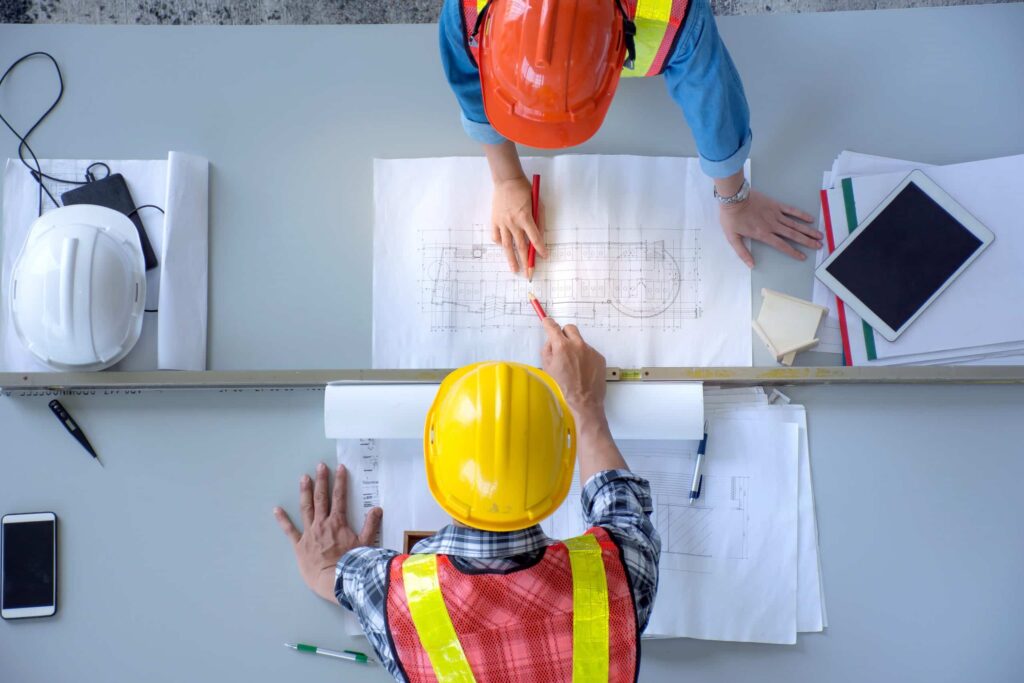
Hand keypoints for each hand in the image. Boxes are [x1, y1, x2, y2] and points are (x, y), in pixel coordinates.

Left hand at [273, 462, 382, 602]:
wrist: (333, 579)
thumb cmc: (351, 563)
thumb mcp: (365, 544)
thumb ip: (371, 525)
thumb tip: (377, 509)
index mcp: (337, 522)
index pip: (340, 497)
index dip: (340, 481)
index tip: (340, 468)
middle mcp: (322, 524)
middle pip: (321, 498)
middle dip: (321, 481)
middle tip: (320, 466)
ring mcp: (309, 533)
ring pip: (306, 508)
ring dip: (305, 492)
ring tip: (304, 478)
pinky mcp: (299, 545)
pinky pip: (289, 530)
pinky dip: (283, 520)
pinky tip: (277, 510)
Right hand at [491, 176, 547, 273]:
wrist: (507, 181)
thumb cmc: (525, 191)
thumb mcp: (537, 204)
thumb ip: (539, 220)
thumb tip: (540, 236)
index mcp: (526, 218)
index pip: (535, 238)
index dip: (540, 249)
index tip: (544, 257)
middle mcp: (513, 223)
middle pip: (521, 247)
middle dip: (526, 261)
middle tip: (529, 274)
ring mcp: (502, 223)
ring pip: (507, 246)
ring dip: (511, 259)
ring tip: (514, 270)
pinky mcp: (494, 221)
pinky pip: (496, 236)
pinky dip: (500, 243)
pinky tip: (504, 247)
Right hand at [540, 317, 606, 424]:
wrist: (584, 400)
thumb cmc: (564, 386)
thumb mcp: (547, 368)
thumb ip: (547, 350)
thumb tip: (550, 341)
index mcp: (562, 346)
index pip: (552, 327)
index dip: (548, 323)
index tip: (547, 321)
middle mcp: (577, 344)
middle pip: (569, 328)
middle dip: (564, 333)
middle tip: (562, 344)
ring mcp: (590, 350)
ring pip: (580, 341)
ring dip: (575, 347)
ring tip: (574, 365)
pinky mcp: (599, 356)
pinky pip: (589, 351)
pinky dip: (585, 357)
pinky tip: (583, 369)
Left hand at [718, 189, 821, 266]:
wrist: (733, 198)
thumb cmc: (731, 218)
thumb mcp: (732, 238)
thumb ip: (743, 252)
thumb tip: (751, 265)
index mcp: (763, 234)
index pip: (782, 246)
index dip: (793, 252)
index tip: (803, 257)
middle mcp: (772, 225)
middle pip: (793, 235)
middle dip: (807, 241)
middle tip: (819, 246)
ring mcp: (775, 214)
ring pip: (795, 224)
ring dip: (808, 230)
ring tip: (819, 235)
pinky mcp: (775, 205)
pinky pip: (791, 210)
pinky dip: (801, 214)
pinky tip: (810, 219)